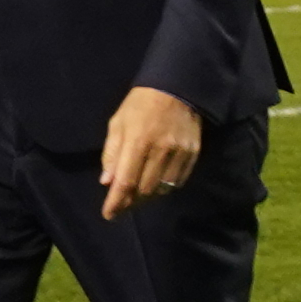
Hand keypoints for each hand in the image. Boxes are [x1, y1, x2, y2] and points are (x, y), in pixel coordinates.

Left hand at [98, 85, 205, 219]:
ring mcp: (179, 153)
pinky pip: (178, 181)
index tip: (109, 215)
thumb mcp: (118, 123)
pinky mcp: (193, 153)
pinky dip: (166, 188)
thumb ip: (112, 153)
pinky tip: (157, 185)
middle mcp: (160, 150)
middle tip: (122, 204)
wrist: (177, 86)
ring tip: (138, 195)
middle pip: (144, 190)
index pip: (126, 182)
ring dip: (148, 197)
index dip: (116, 202)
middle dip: (130, 202)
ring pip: (162, 189)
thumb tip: (107, 182)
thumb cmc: (140, 104)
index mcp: (138, 141)